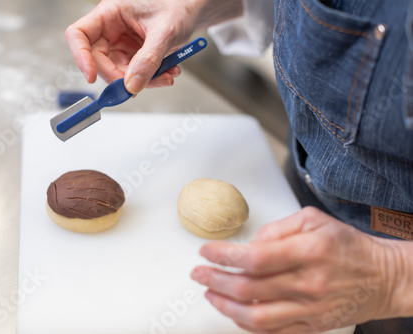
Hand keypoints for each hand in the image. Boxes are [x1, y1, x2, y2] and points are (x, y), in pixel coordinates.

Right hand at [65, 0, 198, 93]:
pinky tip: (167, 73)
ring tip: (166, 76)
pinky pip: (134, 74)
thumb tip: (132, 85)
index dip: (81, 57)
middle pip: (98, 60)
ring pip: (118, 72)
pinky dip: (150, 79)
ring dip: (141, 81)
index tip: (92, 77)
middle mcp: (111, 29)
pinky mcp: (133, 55)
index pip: (79, 35)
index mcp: (110, 13)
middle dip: (119, 77)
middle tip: (138, 87)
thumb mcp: (164, 32)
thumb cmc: (178, 6)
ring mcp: (121, 43)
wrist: (192, 11)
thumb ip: (148, 59)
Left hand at [191, 207, 405, 333]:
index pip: (254, 258)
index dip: (223, 255)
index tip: (206, 251)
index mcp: (309, 252)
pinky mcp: (311, 327)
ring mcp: (309, 310)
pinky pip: (271, 332)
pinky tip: (232, 310)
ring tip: (209, 293)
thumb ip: (277, 229)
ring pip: (255, 317)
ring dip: (224, 305)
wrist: (382, 278)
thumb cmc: (347, 246)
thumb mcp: (314, 220)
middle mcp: (308, 284)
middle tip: (198, 273)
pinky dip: (245, 323)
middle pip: (249, 289)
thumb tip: (248, 244)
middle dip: (215, 280)